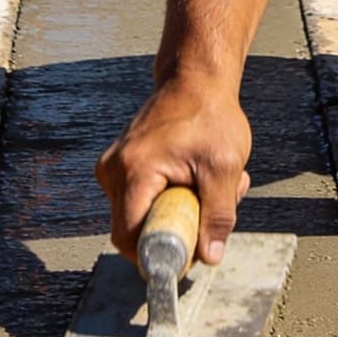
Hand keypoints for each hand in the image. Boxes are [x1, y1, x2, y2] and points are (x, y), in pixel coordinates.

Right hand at [97, 75, 251, 263]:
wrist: (195, 80)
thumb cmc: (209, 115)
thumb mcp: (224, 167)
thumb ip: (218, 215)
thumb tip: (209, 256)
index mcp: (133, 171)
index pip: (128, 238)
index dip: (157, 255)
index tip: (188, 252)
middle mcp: (113, 171)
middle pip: (134, 229)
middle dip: (175, 228)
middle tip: (208, 207)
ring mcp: (113, 167)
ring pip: (140, 216)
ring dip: (176, 212)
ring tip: (206, 184)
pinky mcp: (121, 166)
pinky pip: (140, 200)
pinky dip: (170, 197)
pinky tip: (194, 176)